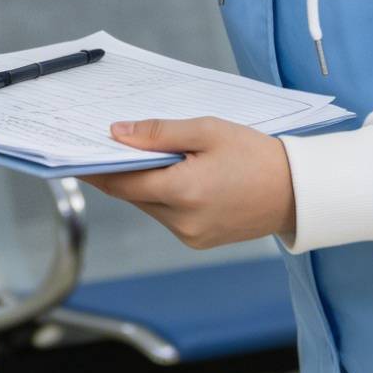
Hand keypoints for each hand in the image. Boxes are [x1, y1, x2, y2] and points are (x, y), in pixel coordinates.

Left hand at [81, 118, 295, 249]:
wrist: (297, 192)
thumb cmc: (257, 155)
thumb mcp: (208, 131)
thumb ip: (159, 133)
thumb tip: (117, 134)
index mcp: (183, 192)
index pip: (123, 182)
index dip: (96, 168)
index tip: (75, 154)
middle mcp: (182, 221)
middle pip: (134, 195)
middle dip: (120, 172)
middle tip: (105, 147)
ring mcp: (190, 235)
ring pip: (149, 206)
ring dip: (143, 184)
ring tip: (145, 157)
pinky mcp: (198, 240)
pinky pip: (167, 216)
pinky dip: (163, 196)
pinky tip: (173, 176)